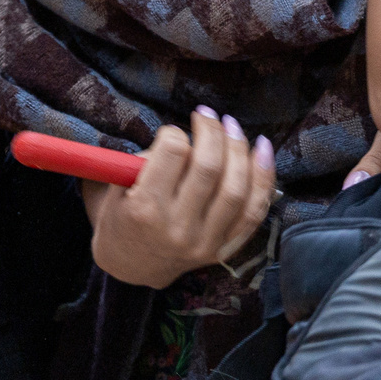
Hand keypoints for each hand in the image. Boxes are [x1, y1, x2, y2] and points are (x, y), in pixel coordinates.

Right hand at [81, 108, 273, 289]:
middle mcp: (178, 227)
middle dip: (213, 132)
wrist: (131, 264)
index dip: (175, 132)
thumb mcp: (117, 185)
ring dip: (240, 150)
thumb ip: (146, 160)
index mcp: (145, 207)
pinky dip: (264, 180)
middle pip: (209, 167)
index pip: (173, 153)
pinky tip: (263, 151)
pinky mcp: (224, 249)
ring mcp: (205, 241)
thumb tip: (187, 137)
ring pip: (237, 189)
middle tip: (209, 116)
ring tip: (234, 127)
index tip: (171, 133)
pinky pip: (253, 213)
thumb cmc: (121, 215)